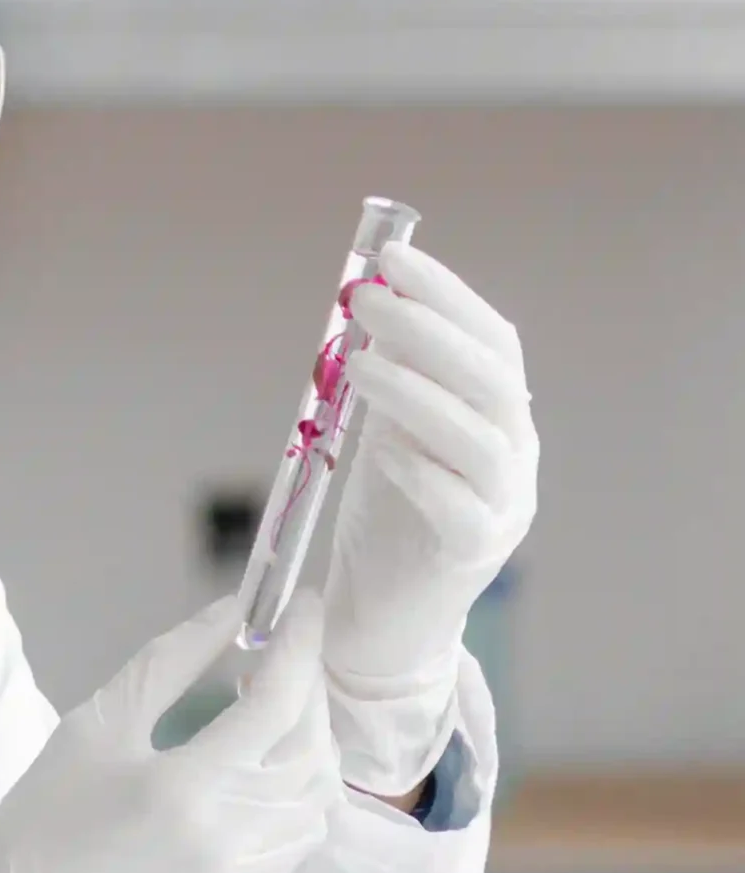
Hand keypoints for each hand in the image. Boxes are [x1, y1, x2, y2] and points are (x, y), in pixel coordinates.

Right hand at [0, 591, 338, 872]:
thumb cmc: (45, 816)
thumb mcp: (93, 725)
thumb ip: (168, 664)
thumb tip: (230, 613)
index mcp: (187, 786)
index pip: (276, 703)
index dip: (299, 645)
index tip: (301, 604)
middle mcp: (231, 833)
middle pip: (309, 746)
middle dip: (309, 686)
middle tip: (284, 651)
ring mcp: (244, 872)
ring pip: (320, 793)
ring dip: (314, 738)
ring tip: (280, 706)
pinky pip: (304, 834)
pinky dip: (306, 787)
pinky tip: (275, 764)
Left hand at [324, 242, 538, 794]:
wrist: (383, 615)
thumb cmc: (386, 514)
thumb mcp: (389, 429)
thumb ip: (393, 376)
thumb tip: (370, 297)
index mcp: (498, 417)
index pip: (491, 340)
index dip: (447, 294)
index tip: (392, 257)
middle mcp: (513, 456)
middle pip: (490, 379)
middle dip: (426, 330)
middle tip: (361, 302)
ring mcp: (502, 507)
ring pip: (478, 439)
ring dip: (417, 391)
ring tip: (358, 364)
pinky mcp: (472, 555)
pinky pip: (459, 508)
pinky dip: (421, 471)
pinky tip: (382, 451)